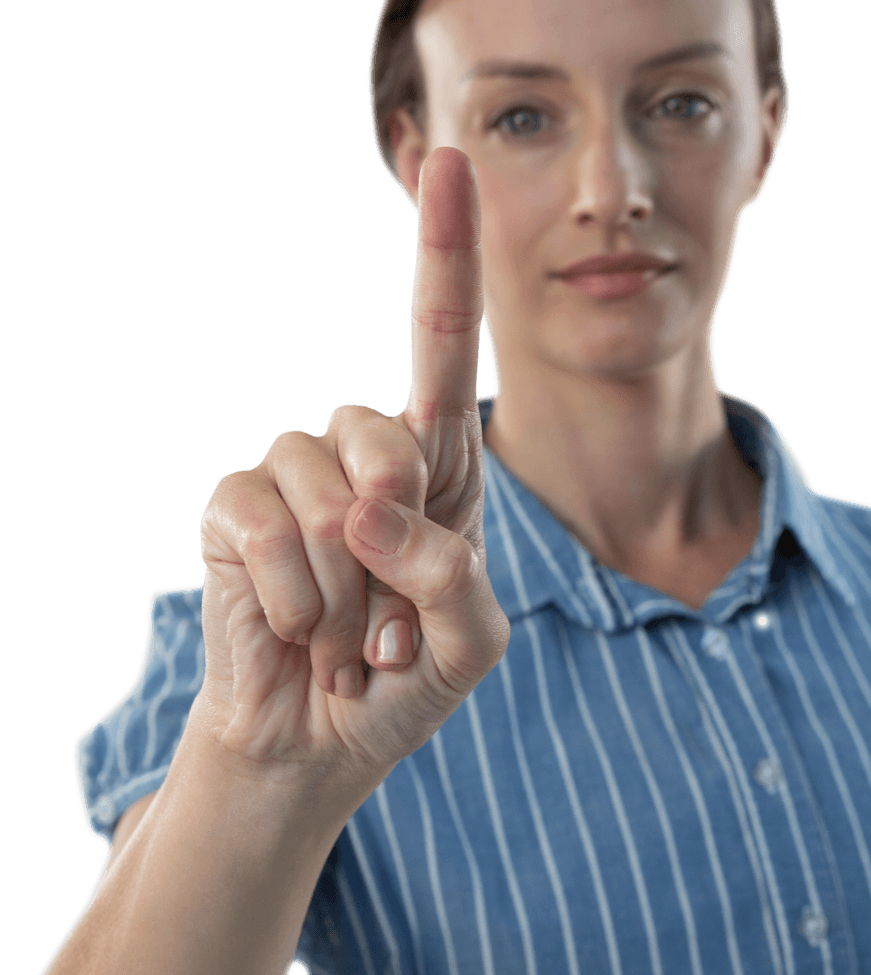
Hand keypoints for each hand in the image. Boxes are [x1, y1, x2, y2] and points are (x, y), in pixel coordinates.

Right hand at [194, 147, 509, 791]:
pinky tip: (295, 630)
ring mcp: (292, 478)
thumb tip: (364, 502)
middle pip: (387, 428)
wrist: (318, 747)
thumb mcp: (468, 644)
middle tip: (387, 616)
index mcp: (435, 471)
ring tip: (343, 635)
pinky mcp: (233, 510)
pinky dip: (291, 596)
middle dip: (397, 534)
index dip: (446, 259)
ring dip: (344, 589)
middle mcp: (362, 457)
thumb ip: (453, 575)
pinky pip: (262, 519)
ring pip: (325, 489)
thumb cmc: (401, 685)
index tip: (450, 162)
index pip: (441, 350)